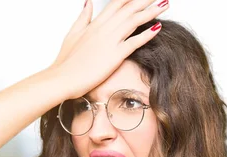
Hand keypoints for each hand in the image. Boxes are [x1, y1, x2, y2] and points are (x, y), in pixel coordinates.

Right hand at [52, 0, 168, 99]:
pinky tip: (158, 27)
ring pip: (134, 21)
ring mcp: (110, 41)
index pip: (116, 3)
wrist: (62, 78)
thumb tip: (88, 3)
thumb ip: (83, 17)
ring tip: (164, 4)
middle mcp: (104, 28)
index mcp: (95, 23)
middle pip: (128, 8)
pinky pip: (134, 42)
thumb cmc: (66, 61)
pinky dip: (147, 34)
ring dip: (151, 11)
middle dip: (144, 0)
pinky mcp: (115, 55)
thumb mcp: (73, 34)